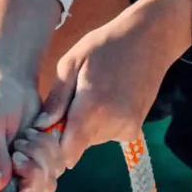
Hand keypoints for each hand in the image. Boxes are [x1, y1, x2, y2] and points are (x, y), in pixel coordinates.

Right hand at [0, 64, 55, 191]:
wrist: (10, 79)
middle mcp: (0, 183)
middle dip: (33, 184)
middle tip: (26, 156)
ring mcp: (21, 174)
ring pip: (44, 189)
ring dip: (42, 162)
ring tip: (27, 136)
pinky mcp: (40, 161)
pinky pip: (55, 170)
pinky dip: (52, 152)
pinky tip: (38, 132)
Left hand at [23, 0, 191, 191]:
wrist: (150, 39)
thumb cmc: (106, 45)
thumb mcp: (72, 62)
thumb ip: (56, 98)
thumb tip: (41, 127)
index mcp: (91, 109)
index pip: (68, 152)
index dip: (54, 147)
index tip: (48, 130)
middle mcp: (111, 125)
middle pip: (79, 145)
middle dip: (70, 130)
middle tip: (74, 100)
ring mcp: (127, 129)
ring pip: (94, 139)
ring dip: (88, 125)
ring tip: (95, 94)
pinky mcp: (136, 129)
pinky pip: (110, 134)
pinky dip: (104, 123)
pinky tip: (110, 98)